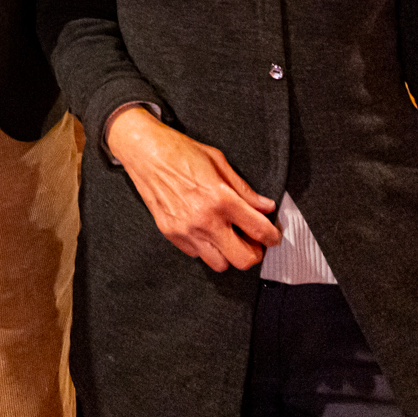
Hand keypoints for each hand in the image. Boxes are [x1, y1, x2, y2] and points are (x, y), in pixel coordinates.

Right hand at [105, 106, 279, 271]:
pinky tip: (205, 230)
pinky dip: (206, 247)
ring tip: (228, 237)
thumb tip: (265, 207)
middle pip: (243, 259)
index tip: (272, 237)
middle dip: (254, 253)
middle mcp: (205, 219)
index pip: (259, 231)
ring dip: (228, 254)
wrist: (144, 152)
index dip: (272, 237)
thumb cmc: (180, 152)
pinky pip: (197, 254)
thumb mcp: (219, 163)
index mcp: (221, 198)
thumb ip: (244, 190)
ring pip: (220, 264)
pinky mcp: (171, 234)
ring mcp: (186, 230)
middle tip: (253, 242)